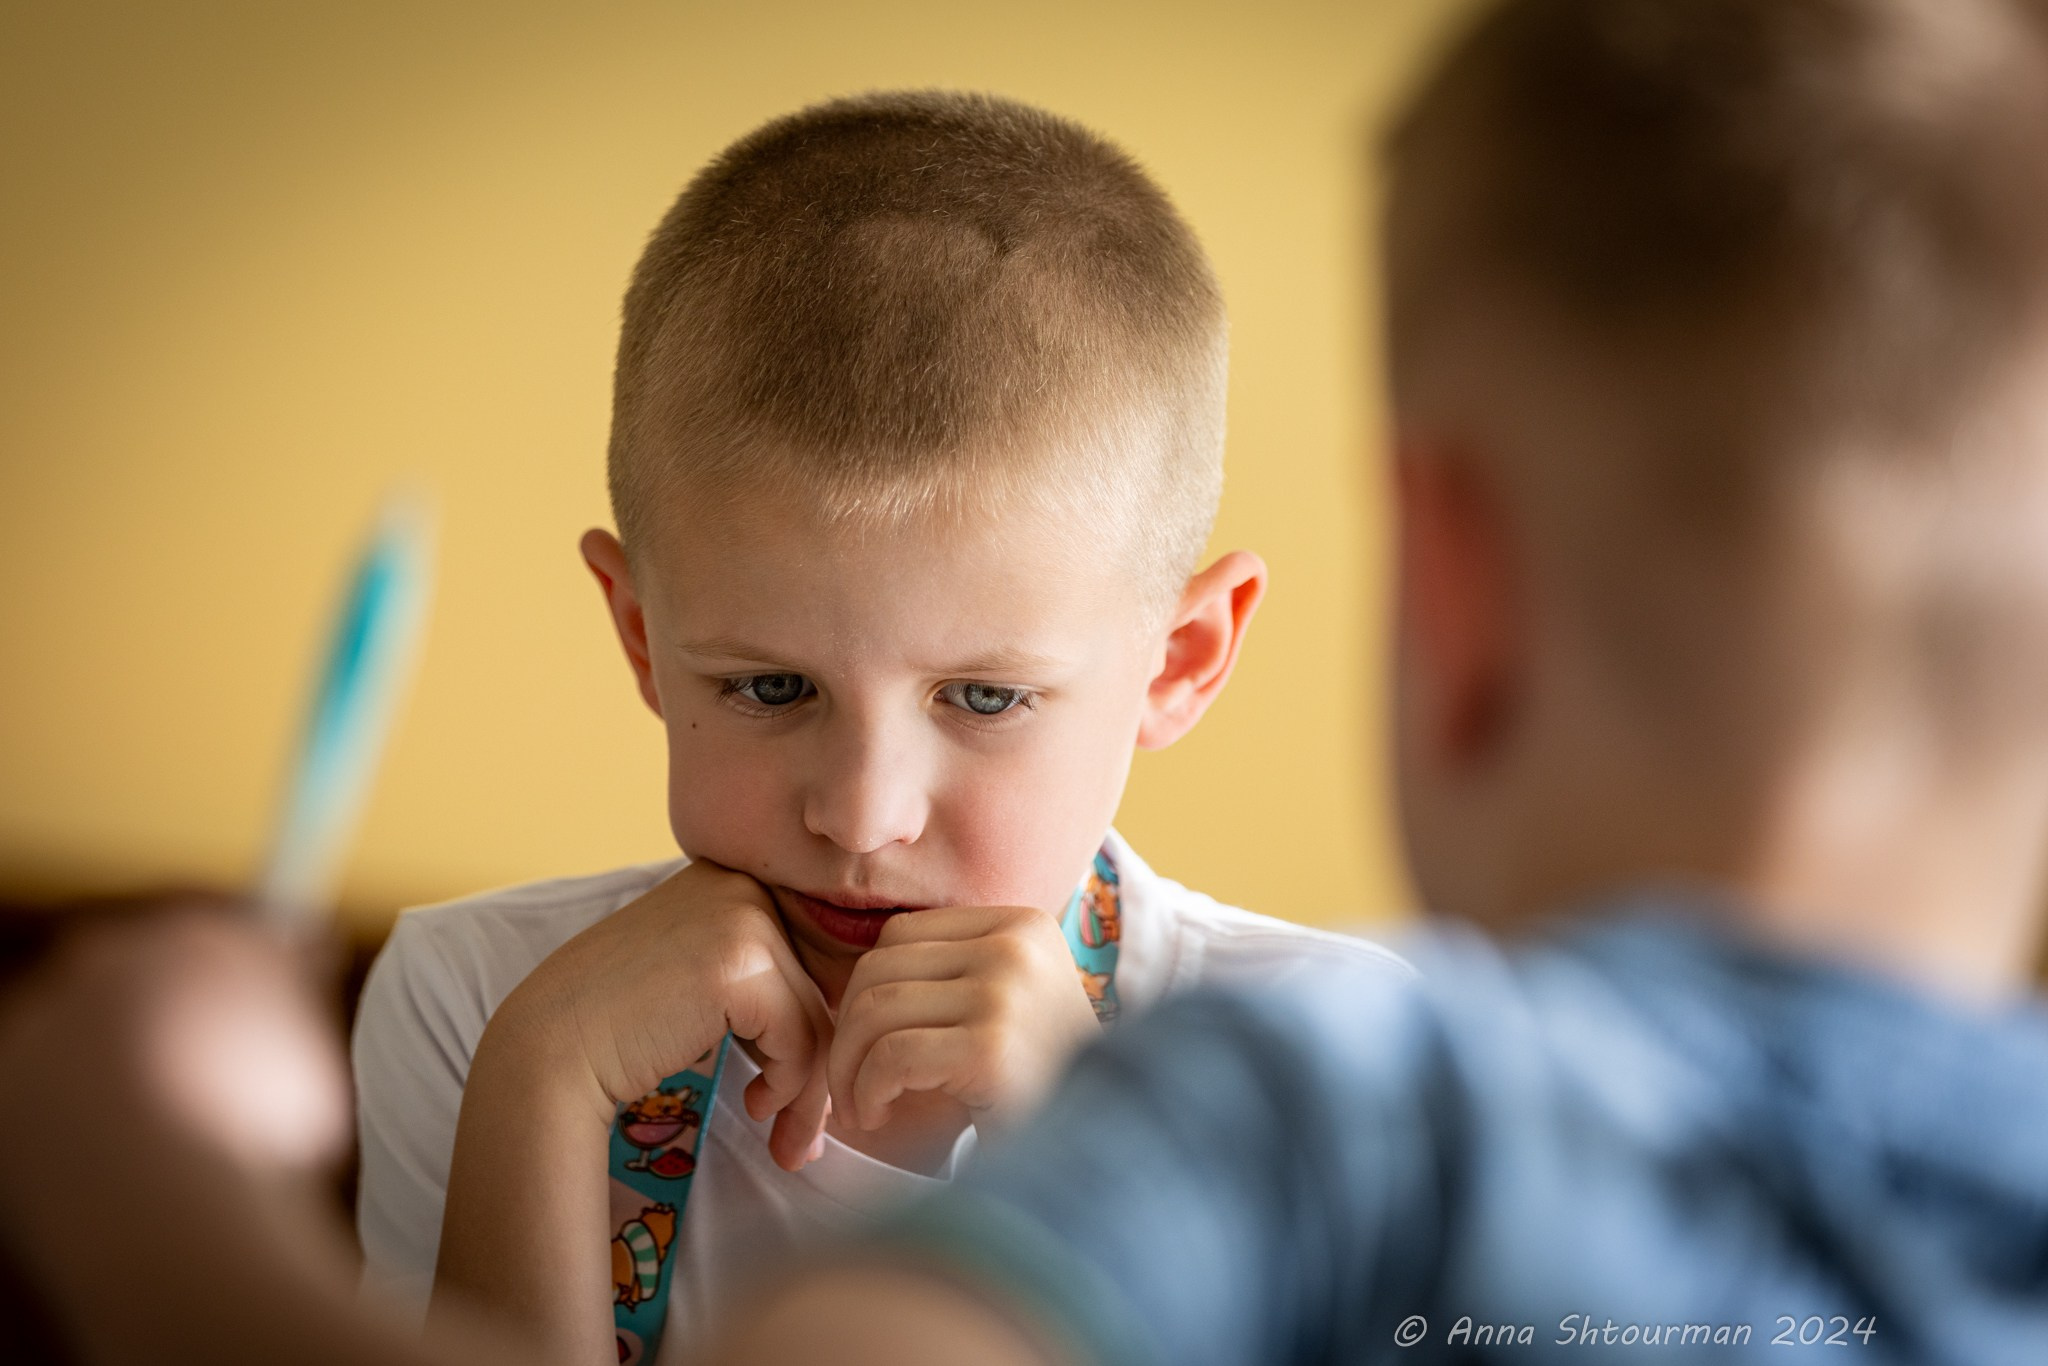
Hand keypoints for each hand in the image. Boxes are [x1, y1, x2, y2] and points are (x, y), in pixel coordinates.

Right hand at [488, 860, 833, 1171]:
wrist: (550, 1048)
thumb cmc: (625, 1027)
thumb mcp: (704, 977)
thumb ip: (766, 977)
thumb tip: (856, 1014)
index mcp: (736, 878)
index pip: (817, 953)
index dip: (821, 1022)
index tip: (802, 1081)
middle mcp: (744, 884)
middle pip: (824, 984)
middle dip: (819, 1065)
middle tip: (803, 1130)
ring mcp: (743, 917)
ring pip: (821, 1016)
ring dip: (808, 1089)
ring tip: (782, 1134)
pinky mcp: (740, 963)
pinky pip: (802, 1036)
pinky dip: (789, 1085)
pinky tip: (753, 1104)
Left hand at [826, 906, 1099, 1135]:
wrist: (1094, 1155)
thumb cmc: (1032, 1090)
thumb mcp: (997, 1010)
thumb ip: (945, 980)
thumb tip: (850, 980)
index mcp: (1023, 926)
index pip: (900, 935)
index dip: (862, 993)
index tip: (864, 1049)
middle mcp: (1018, 945)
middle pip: (879, 968)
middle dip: (844, 1034)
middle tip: (848, 1091)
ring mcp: (1008, 992)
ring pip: (876, 1010)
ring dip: (848, 1069)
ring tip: (862, 1109)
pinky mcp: (992, 1047)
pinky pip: (891, 1056)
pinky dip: (866, 1091)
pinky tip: (877, 1116)